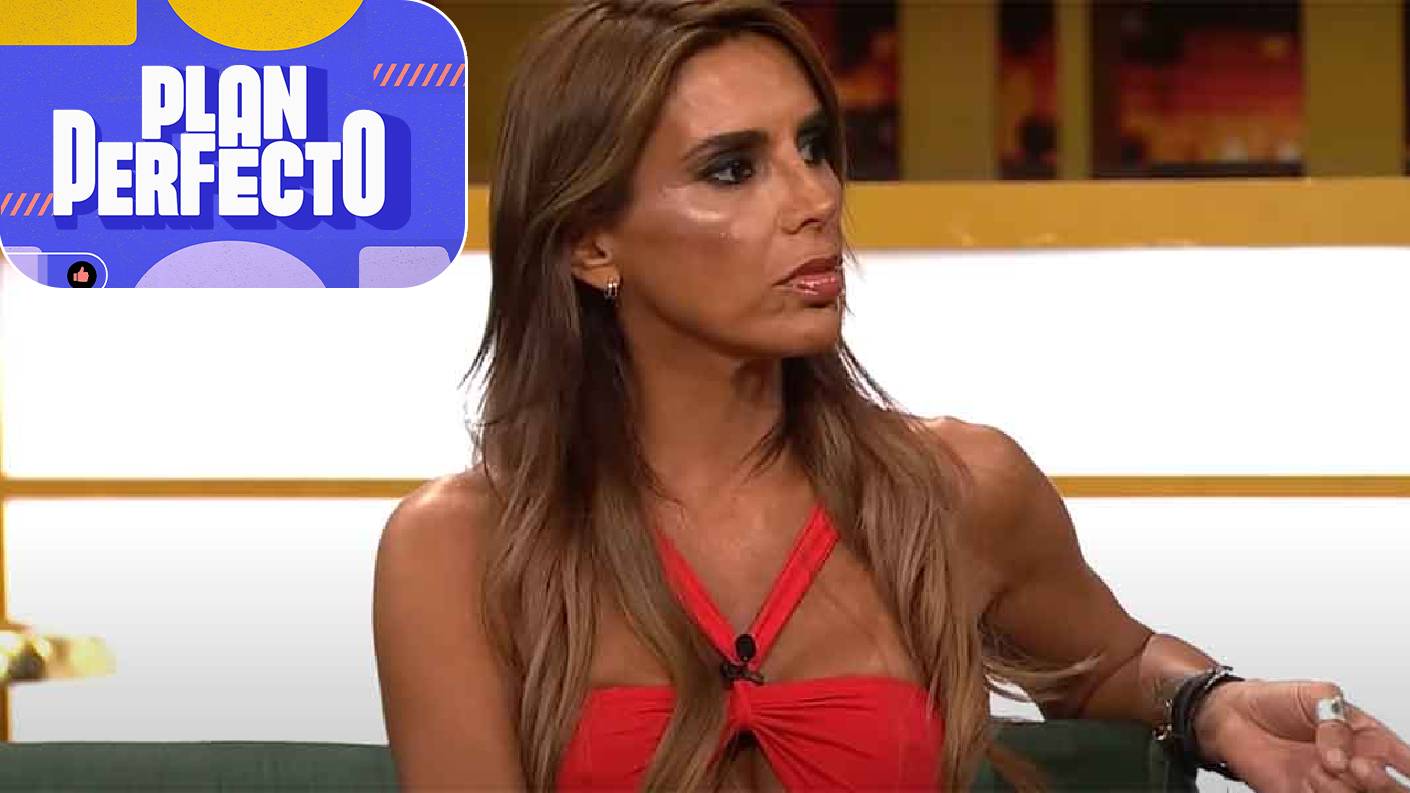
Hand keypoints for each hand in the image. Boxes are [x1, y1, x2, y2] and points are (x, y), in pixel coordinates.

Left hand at [1194, 679, 1409, 791]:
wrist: (1230, 715)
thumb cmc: (1273, 700)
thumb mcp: (1313, 694)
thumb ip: (1336, 721)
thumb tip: (1343, 754)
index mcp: (1364, 736)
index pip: (1402, 757)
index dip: (1408, 766)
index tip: (1406, 768)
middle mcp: (1352, 763)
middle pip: (1387, 787)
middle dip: (1381, 783)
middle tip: (1357, 767)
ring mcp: (1330, 782)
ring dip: (1344, 787)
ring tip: (1322, 766)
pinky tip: (1309, 779)